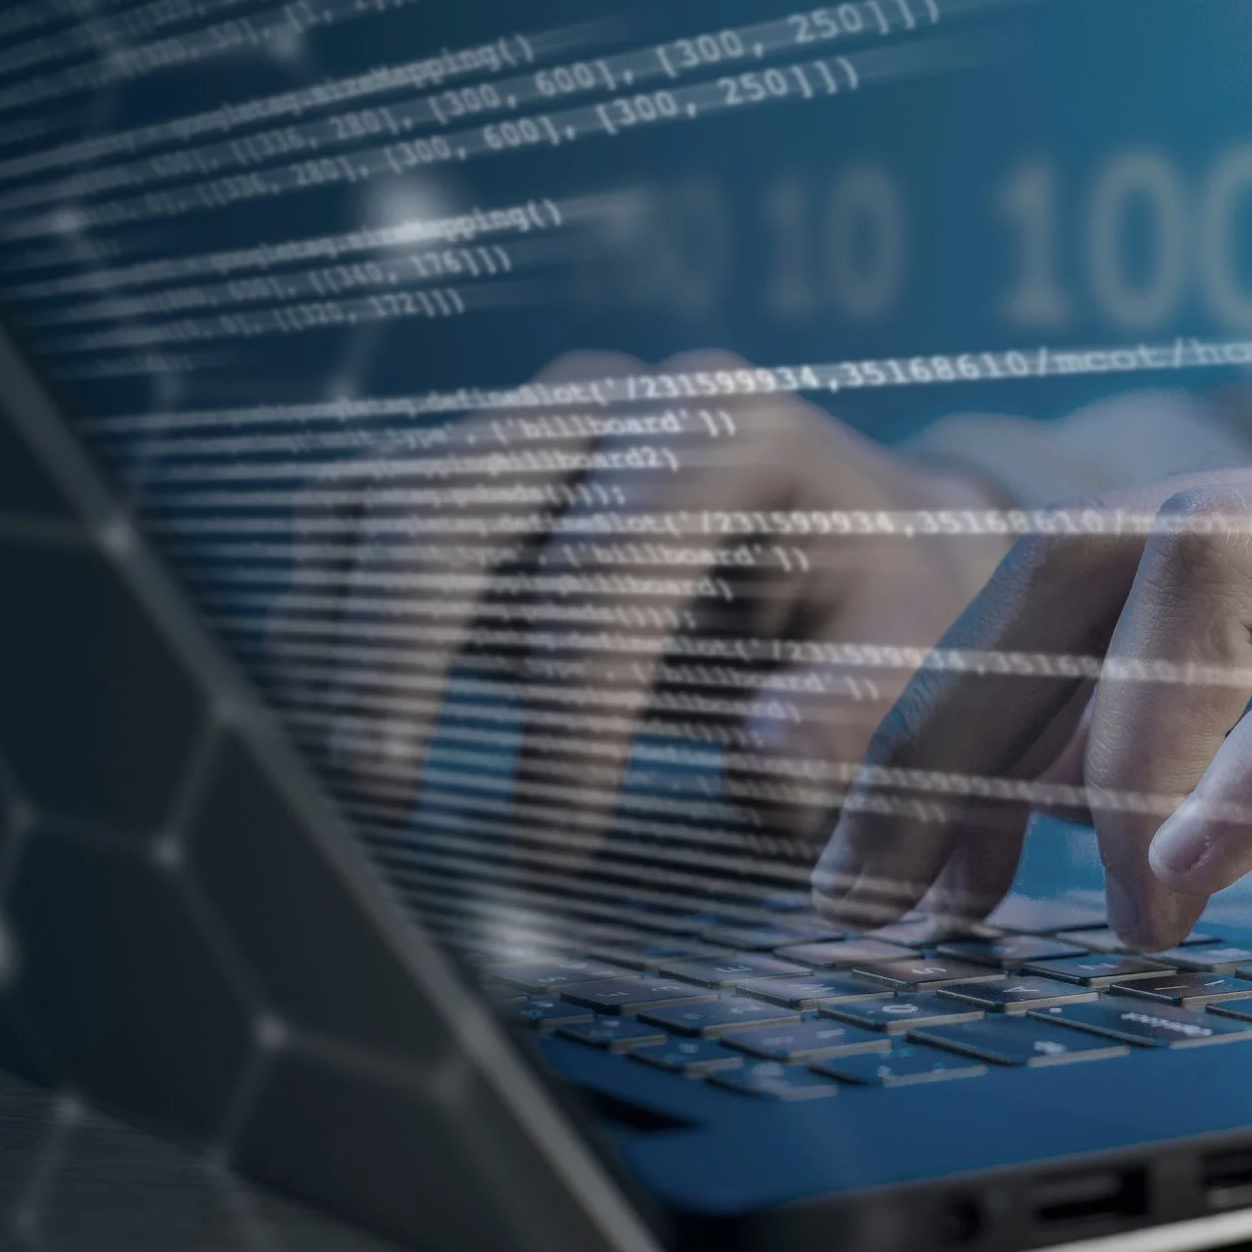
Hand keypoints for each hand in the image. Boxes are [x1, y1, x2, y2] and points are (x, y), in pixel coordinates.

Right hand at [267, 349, 1009, 875]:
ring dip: (343, 642)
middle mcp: (613, 400)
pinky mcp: (468, 464)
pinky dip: (329, 621)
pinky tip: (353, 726)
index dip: (568, 717)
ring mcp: (527, 423)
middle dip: (400, 656)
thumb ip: (860, 716)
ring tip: (357, 778)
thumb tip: (763, 771)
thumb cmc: (892, 606)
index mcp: (733, 429)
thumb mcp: (922, 656)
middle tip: (381, 798)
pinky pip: (353, 522)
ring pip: (378, 502)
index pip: (611, 567)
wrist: (870, 534)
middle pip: (451, 500)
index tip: (552, 851)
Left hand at [813, 433, 1251, 948]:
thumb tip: (1148, 828)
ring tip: (1065, 916)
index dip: (955, 698)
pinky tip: (1191, 887)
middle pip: (1100, 545)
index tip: (876, 850)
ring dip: (1093, 746)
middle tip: (878, 888)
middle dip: (954, 716)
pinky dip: (1251, 777)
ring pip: (1203, 559)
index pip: (1100, 566)